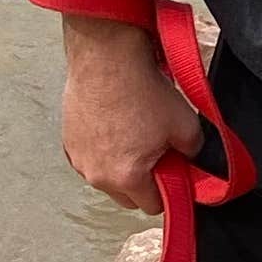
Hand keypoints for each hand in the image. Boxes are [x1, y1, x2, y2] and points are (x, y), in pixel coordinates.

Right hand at [59, 24, 204, 211]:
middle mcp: (96, 174)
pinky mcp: (68, 140)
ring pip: (107, 176)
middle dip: (145, 182)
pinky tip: (116, 124)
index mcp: (126, 177)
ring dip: (122, 165)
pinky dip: (104, 149)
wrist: (107, 56)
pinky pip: (91, 157)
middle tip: (157, 151)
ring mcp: (78, 158)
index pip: (153, 206)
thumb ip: (193, 153)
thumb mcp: (186, 124)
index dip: (169, 190)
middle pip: (128, 196)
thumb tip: (190, 160)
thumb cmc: (140, 88)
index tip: (174, 172)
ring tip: (135, 132)